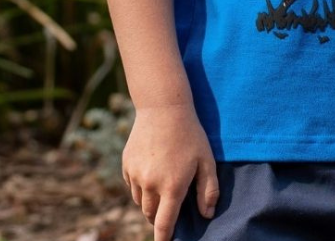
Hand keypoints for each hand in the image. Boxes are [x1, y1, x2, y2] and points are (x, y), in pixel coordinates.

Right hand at [122, 102, 218, 240]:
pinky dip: (141, 185)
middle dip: (159, 215)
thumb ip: (208, 190)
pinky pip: (132, 185)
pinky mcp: (126, 165)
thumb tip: (207, 214)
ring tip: (163, 182)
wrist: (163, 107)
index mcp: (172, 186)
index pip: (164, 224)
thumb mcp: (206, 160)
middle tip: (170, 204)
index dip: (164, 238)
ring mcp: (135, 175)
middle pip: (151, 214)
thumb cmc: (190, 134)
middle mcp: (150, 184)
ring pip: (141, 201)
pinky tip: (152, 169)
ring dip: (150, 200)